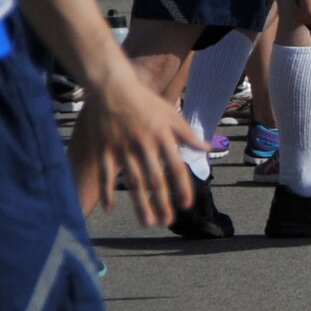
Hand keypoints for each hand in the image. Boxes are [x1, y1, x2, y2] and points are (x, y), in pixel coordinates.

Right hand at [69, 68, 204, 228]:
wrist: (112, 88)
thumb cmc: (145, 102)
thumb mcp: (171, 114)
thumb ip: (188, 134)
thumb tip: (206, 148)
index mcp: (162, 136)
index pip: (176, 167)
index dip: (182, 188)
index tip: (186, 205)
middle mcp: (144, 145)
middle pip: (155, 180)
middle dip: (162, 203)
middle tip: (167, 222)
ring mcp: (122, 148)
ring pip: (133, 182)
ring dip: (140, 205)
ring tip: (147, 222)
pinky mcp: (104, 150)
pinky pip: (106, 175)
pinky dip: (107, 192)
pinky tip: (111, 208)